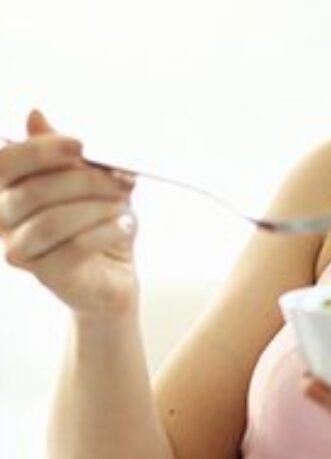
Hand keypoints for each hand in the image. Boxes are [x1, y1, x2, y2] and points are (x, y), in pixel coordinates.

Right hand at [0, 109, 138, 315]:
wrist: (112, 279)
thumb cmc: (95, 227)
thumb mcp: (85, 183)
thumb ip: (63, 155)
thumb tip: (35, 116)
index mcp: (4, 191)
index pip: (4, 163)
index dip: (41, 150)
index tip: (80, 145)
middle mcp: (2, 222)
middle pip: (34, 192)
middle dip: (84, 180)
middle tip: (120, 178)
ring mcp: (22, 252)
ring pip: (52, 222)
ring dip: (96, 207)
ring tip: (125, 205)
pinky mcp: (49, 276)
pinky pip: (74, 248)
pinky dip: (106, 231)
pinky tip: (125, 225)